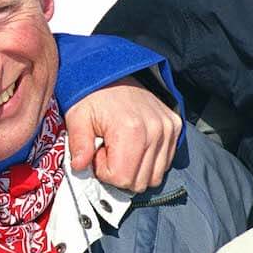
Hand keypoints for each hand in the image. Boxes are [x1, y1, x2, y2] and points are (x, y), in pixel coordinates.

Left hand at [65, 76, 181, 192]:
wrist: (114, 70)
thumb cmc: (93, 94)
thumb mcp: (77, 117)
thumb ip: (78, 145)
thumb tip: (79, 167)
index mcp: (130, 129)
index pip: (122, 178)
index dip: (105, 171)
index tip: (98, 153)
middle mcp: (155, 130)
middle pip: (139, 182)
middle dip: (120, 173)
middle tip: (109, 151)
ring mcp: (168, 129)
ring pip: (154, 177)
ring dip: (135, 169)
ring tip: (121, 147)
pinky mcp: (175, 126)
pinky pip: (165, 162)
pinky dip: (149, 161)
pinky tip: (134, 144)